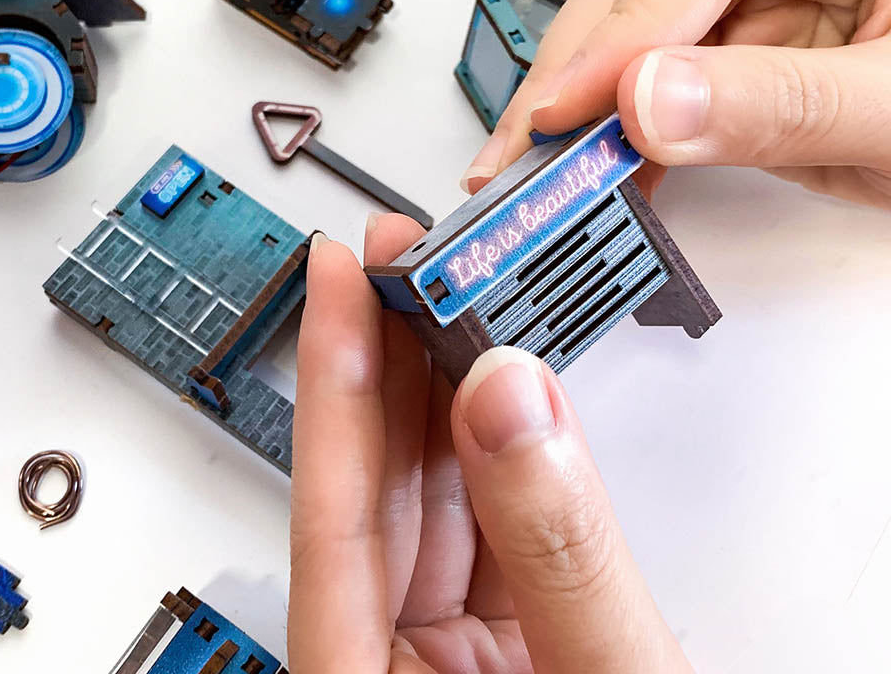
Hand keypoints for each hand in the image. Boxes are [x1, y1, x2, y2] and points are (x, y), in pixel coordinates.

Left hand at [287, 216, 689, 673]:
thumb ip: (558, 550)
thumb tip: (513, 399)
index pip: (331, 508)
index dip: (333, 374)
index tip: (338, 276)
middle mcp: (392, 657)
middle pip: (377, 484)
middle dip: (391, 354)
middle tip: (400, 256)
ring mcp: (446, 650)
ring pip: (433, 492)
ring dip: (446, 388)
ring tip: (449, 291)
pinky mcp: (504, 638)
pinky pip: (488, 519)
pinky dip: (499, 445)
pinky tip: (500, 377)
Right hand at [460, 0, 890, 208]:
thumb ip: (788, 104)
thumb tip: (650, 104)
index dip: (632, 17)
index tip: (576, 103)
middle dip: (591, 64)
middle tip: (536, 147)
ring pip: (656, 26)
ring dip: (595, 102)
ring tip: (544, 165)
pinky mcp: (775, 47)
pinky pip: (683, 76)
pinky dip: (638, 127)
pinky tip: (601, 161)